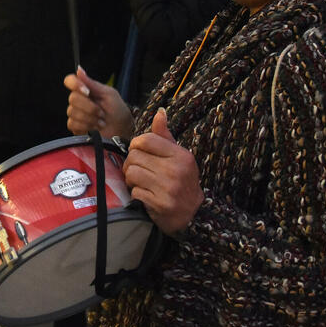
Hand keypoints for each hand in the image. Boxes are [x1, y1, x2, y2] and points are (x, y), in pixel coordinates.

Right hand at [64, 66, 132, 138]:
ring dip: (90, 118)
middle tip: (102, 111)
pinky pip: (73, 124)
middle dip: (90, 107)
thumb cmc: (117, 110)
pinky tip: (95, 128)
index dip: (75, 85)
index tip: (87, 91)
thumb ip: (91, 83)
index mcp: (85, 90)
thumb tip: (78, 69)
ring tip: (101, 120)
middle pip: (72, 98)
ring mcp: (75, 114)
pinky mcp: (75, 127)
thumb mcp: (108, 94)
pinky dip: (86, 126)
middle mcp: (78, 100)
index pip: (70, 81)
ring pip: (73, 112)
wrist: (122, 129)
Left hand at [123, 108, 203, 235]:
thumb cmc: (181, 181)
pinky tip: (145, 195)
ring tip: (140, 182)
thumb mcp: (177, 156)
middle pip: (135, 156)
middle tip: (138, 170)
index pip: (146, 139)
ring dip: (131, 179)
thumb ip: (165, 136)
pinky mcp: (161, 204)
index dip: (136, 144)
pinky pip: (135, 192)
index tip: (138, 152)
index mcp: (181, 155)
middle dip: (131, 164)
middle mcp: (176, 170)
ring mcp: (169, 188)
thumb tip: (160, 112)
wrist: (193, 214)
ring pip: (132, 173)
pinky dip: (136, 194)